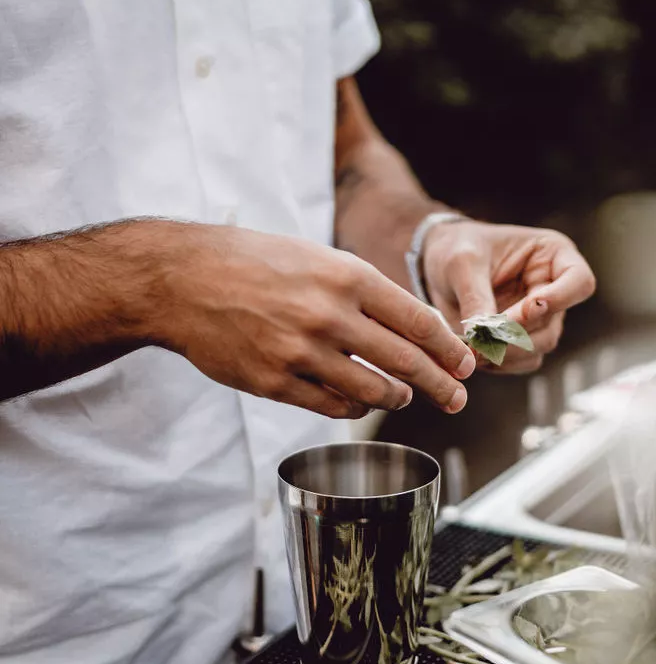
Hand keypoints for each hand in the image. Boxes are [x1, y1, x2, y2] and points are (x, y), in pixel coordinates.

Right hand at [153, 223, 475, 418]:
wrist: (182, 280)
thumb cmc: (253, 262)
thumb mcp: (318, 257)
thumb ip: (365, 291)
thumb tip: (413, 328)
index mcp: (347, 277)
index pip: (419, 321)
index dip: (450, 349)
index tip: (466, 364)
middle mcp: (329, 315)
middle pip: (407, 362)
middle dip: (441, 385)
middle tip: (458, 398)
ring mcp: (301, 352)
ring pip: (373, 391)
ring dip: (395, 398)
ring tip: (402, 396)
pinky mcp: (275, 382)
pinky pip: (332, 406)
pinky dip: (354, 406)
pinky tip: (359, 400)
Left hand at [422, 220, 595, 372]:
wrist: (439, 263)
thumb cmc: (456, 247)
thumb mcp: (461, 263)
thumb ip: (475, 297)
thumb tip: (482, 337)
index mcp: (553, 255)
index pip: (579, 281)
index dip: (560, 299)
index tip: (530, 307)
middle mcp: (554, 288)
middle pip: (553, 323)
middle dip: (517, 334)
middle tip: (482, 338)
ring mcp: (541, 317)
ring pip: (539, 347)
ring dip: (506, 352)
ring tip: (471, 346)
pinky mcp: (523, 339)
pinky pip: (521, 361)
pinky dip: (499, 362)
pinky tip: (474, 352)